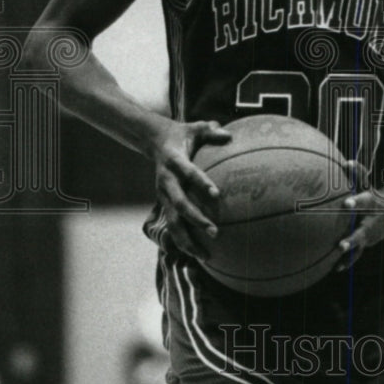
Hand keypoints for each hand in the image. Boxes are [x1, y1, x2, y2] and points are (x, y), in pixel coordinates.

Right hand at [151, 119, 231, 260]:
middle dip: (196, 219)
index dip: (201, 183)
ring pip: (173, 222)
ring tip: (206, 256)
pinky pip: (173, 226)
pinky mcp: (164, 204)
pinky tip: (200, 256)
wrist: (154, 141)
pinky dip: (184, 242)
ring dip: (188, 240)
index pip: (188, 173)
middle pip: (179, 204)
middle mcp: (166, 181)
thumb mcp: (196, 127)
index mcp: (174, 162)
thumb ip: (211, 130)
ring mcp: (163, 195)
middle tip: (215, 232)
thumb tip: (229, 135)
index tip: (216, 195)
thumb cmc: (183, 133)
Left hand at [335, 178, 383, 271]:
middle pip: (362, 231)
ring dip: (350, 252)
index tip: (346, 203)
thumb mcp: (367, 184)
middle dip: (352, 238)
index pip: (364, 202)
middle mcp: (371, 221)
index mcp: (371, 205)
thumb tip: (345, 162)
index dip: (356, 202)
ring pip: (360, 245)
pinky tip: (335, 268)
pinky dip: (347, 261)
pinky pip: (357, 253)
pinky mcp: (366, 242)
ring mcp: (369, 234)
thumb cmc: (372, 195)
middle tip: (340, 244)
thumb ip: (358, 173)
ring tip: (337, 258)